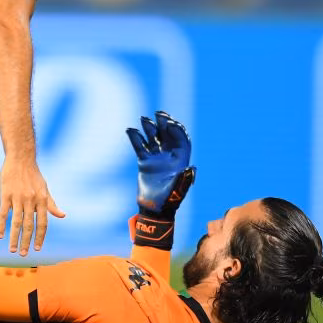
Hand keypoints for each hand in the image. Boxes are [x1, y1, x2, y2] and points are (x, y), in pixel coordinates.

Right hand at [0, 157, 64, 255]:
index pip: (42, 223)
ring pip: (16, 222)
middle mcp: (31, 200)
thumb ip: (52, 204)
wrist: (20, 158)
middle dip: (26, 241)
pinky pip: (3, 213)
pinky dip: (1, 225)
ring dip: (14, 237)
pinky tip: (0, 235)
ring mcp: (17, 198)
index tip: (37, 248)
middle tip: (23, 254)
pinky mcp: (5, 194)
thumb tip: (62, 215)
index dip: (40, 237)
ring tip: (12, 249)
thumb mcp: (45, 189)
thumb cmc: (33, 175)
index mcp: (42, 200)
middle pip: (28, 225)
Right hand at [125, 112, 195, 249]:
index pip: (181, 141)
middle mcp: (169, 156)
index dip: (177, 131)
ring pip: (153, 139)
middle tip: (159, 114)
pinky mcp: (144, 162)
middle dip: (164, 124)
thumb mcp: (179, 190)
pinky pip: (140, 147)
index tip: (170, 124)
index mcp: (181, 160)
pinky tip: (131, 130)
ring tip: (144, 119)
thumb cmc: (170, 200)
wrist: (155, 208)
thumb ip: (184, 179)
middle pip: (167, 135)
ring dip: (149, 128)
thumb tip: (191, 168)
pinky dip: (136, 138)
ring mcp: (156, 158)